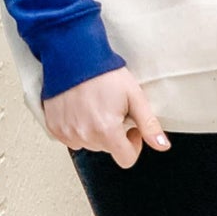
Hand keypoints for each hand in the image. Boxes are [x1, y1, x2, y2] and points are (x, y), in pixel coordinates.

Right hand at [42, 67, 170, 167]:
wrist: (73, 55)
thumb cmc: (104, 73)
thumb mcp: (134, 96)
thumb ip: (149, 125)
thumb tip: (162, 146)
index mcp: (106, 131)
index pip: (126, 160)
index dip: (133, 145)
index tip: (131, 128)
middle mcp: (84, 136)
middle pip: (107, 149)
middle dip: (113, 134)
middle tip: (112, 109)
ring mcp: (66, 133)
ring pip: (89, 144)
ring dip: (94, 132)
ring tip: (95, 107)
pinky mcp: (54, 127)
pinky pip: (71, 138)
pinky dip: (77, 128)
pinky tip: (80, 109)